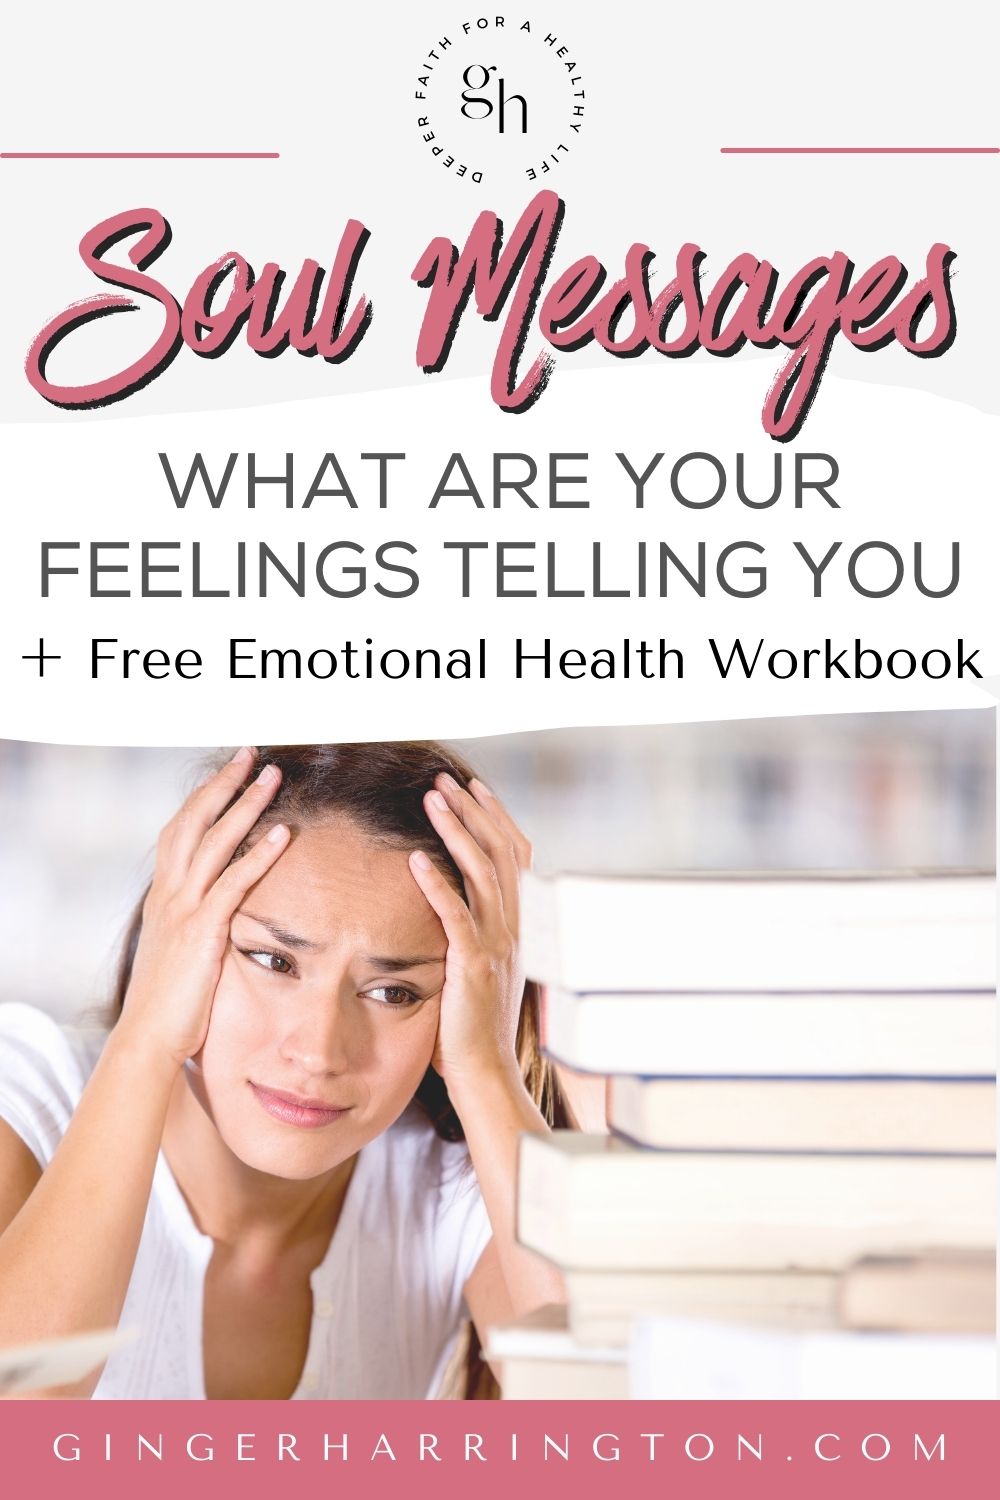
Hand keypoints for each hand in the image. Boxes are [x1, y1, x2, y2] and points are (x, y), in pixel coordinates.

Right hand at [116, 748, 289, 1065]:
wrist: (148, 1040)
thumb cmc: (169, 1004)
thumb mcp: (179, 952)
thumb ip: (196, 925)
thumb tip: (219, 914)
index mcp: (163, 897)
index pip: (180, 831)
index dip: (203, 799)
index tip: (228, 772)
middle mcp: (169, 895)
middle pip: (194, 822)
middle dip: (223, 784)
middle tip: (252, 754)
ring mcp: (183, 910)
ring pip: (215, 842)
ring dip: (246, 805)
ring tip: (273, 777)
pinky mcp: (202, 931)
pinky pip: (234, 883)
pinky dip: (259, 855)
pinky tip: (283, 833)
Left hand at [408, 774, 531, 1092]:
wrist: (486, 1073)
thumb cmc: (473, 1028)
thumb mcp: (481, 970)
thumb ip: (473, 934)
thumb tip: (453, 907)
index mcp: (518, 925)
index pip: (515, 856)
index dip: (496, 818)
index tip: (474, 788)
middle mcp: (515, 928)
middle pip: (500, 852)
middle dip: (474, 810)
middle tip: (447, 779)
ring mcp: (498, 945)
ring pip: (482, 872)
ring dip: (457, 830)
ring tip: (433, 799)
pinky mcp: (474, 965)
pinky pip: (457, 915)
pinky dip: (438, 883)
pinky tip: (417, 859)